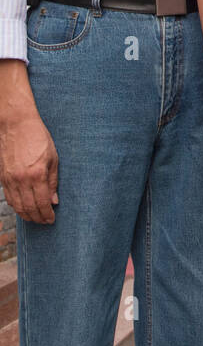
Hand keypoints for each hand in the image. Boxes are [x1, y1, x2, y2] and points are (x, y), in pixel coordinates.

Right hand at [0, 108, 58, 223]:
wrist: (16, 124)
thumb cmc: (38, 137)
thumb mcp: (53, 157)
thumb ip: (53, 181)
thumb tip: (54, 201)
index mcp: (37, 175)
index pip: (42, 203)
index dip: (47, 215)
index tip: (52, 219)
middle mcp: (21, 180)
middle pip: (29, 208)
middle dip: (38, 218)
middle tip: (45, 222)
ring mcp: (9, 179)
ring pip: (17, 206)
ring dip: (26, 215)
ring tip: (35, 218)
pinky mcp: (2, 177)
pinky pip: (8, 198)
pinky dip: (16, 206)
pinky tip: (23, 208)